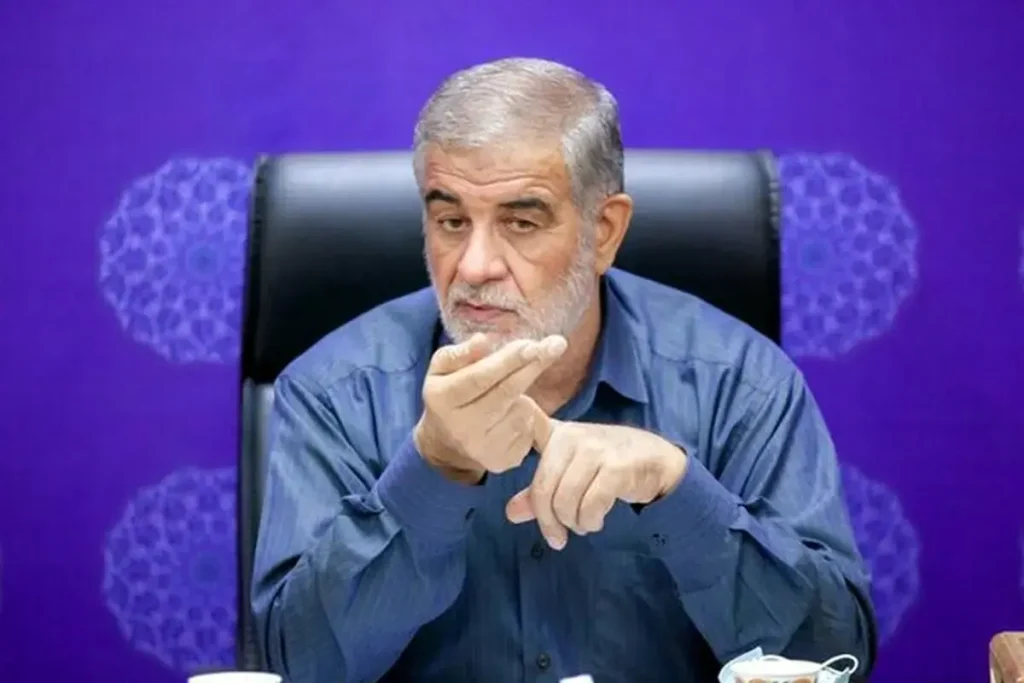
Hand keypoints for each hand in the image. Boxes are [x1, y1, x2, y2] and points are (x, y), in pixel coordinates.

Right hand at [414, 334, 567, 483]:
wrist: (446, 444)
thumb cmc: (449, 395)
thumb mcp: (442, 369)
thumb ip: (460, 353)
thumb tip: (483, 341)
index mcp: (442, 400)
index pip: (479, 377)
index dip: (508, 360)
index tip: (532, 343)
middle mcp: (461, 428)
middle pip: (506, 392)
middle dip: (533, 366)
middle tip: (556, 344)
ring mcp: (482, 449)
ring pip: (522, 410)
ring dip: (524, 395)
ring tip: (509, 395)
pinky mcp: (501, 462)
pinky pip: (528, 430)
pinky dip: (527, 417)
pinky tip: (511, 415)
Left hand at [506, 408, 687, 548]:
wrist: (659, 461)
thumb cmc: (609, 465)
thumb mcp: (571, 474)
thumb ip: (541, 493)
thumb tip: (511, 513)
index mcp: (557, 434)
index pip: (530, 420)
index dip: (515, 413)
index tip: (511, 406)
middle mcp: (573, 437)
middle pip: (543, 488)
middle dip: (548, 521)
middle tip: (557, 537)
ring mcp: (595, 450)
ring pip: (565, 500)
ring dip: (573, 523)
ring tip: (582, 524)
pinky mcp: (616, 467)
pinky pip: (590, 505)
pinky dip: (590, 521)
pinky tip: (596, 520)